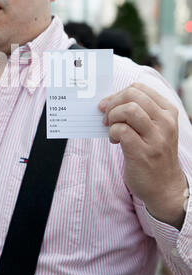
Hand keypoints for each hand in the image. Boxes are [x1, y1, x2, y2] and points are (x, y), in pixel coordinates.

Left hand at [98, 83, 187, 229]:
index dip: (118, 94)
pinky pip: (122, 130)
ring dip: (113, 117)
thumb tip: (107, 101)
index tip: (110, 106)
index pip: (138, 88)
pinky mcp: (143, 153)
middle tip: (107, 118)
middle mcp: (165, 122)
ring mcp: (156, 138)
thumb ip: (137, 111)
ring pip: (129, 110)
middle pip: (132, 95)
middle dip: (113, 104)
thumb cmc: (153, 153)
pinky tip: (115, 141)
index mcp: (167, 111)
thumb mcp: (154, 127)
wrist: (164, 186)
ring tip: (112, 128)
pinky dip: (112, 132)